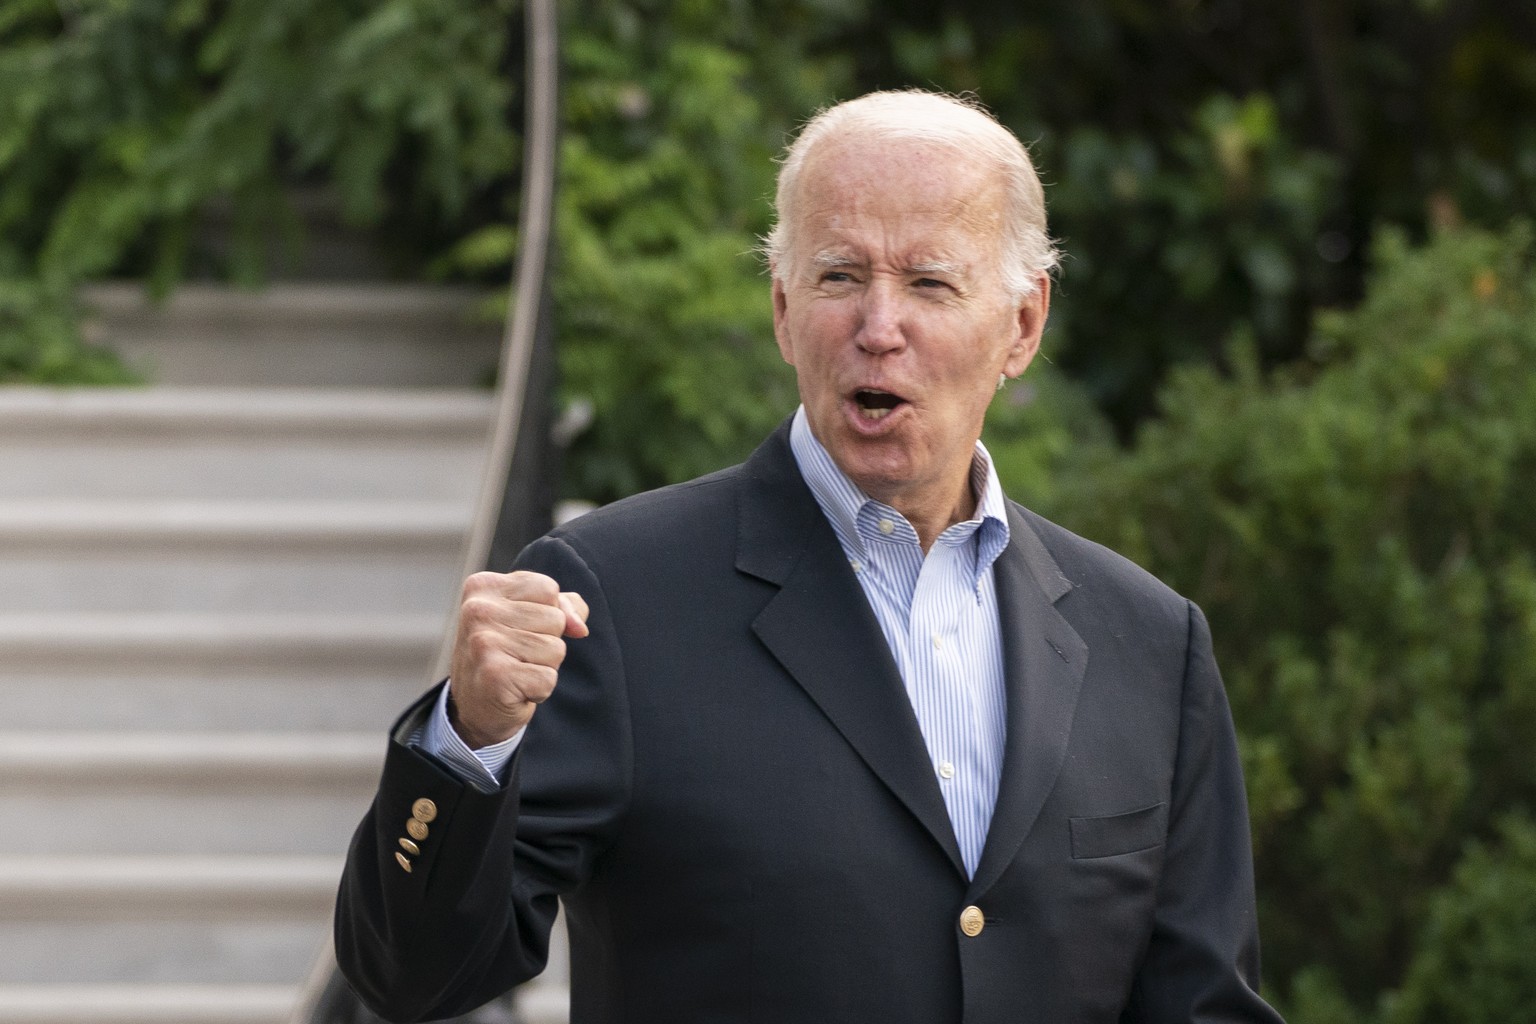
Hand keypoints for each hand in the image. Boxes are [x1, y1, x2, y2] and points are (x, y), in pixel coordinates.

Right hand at [448, 570, 589, 747]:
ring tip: (516, 672)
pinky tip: (515, 691)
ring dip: (544, 666)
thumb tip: (579, 628)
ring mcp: (483, 643)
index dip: (546, 614)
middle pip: (555, 619)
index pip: (548, 589)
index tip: (517, 630)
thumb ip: (563, 607)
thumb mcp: (530, 618)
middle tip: (515, 656)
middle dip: (546, 642)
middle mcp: (478, 610)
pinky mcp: (495, 675)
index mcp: (483, 587)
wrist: (474, 708)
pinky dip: (539, 690)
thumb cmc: (506, 655)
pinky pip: (548, 678)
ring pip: (556, 648)